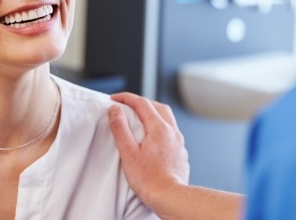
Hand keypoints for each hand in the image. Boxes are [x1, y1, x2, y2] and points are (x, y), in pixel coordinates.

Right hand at [108, 92, 189, 213]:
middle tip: (127, 104)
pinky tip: (154, 136)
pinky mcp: (181, 152)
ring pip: (167, 117)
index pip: (142, 103)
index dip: (126, 98)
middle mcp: (172, 131)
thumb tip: (115, 110)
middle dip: (141, 102)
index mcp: (159, 127)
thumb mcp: (128, 152)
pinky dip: (161, 125)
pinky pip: (171, 130)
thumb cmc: (149, 179)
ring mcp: (178, 141)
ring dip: (153, 112)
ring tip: (140, 117)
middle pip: (157, 106)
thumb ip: (120, 128)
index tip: (114, 98)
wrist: (170, 197)